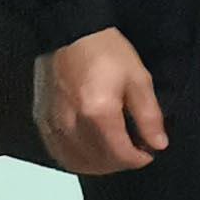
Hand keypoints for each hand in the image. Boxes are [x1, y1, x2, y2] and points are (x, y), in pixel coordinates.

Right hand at [34, 27, 168, 173]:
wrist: (71, 34)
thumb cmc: (109, 53)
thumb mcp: (138, 79)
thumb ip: (148, 116)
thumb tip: (158, 145)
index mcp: (98, 113)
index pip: (119, 154)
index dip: (138, 160)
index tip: (150, 153)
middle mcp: (71, 124)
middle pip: (97, 162)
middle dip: (121, 163)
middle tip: (135, 152)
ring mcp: (52, 125)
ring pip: (75, 162)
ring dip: (99, 165)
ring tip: (115, 154)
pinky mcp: (41, 121)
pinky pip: (58, 153)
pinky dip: (76, 159)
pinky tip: (90, 152)